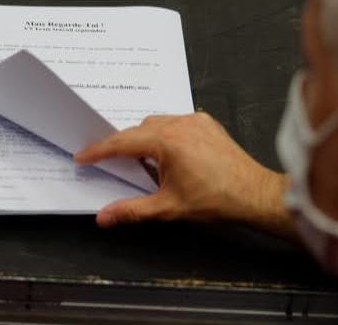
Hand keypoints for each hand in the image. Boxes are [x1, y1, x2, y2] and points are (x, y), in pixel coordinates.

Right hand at [74, 112, 293, 235]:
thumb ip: (131, 210)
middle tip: (108, 160)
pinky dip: (165, 134)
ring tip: (141, 162)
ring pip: (157, 122)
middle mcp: (180, 124)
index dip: (99, 150)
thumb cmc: (216, 199)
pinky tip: (166, 153)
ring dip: (144, 138)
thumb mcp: (167, 207)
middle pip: (138, 129)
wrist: (253, 194)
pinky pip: (176, 122)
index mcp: (167, 141)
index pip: (122, 142)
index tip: (84, 155)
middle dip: (121, 144)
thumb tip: (105, 216)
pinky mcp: (207, 123)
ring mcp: (195, 121)